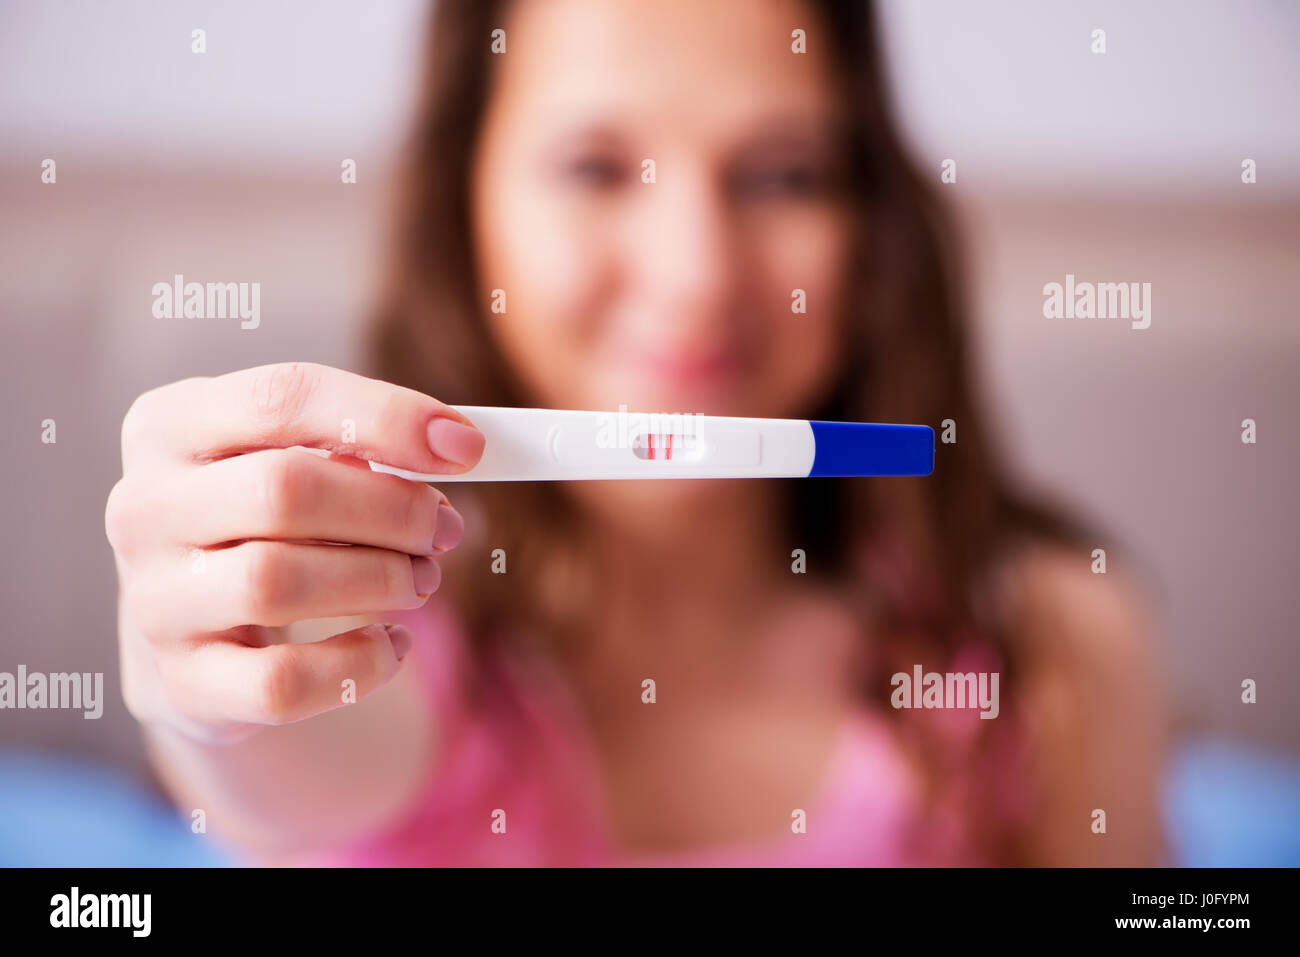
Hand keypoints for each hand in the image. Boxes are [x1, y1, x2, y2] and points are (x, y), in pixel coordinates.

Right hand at [105, 362, 484, 743]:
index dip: (386, 418)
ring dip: (379, 580)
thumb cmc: (271, 520)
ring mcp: (154, 599)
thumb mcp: (300, 457)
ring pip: (275, 582)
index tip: (466, 448)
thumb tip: (458, 444)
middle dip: (391, 510)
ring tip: (421, 580)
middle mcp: (144, 507)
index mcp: (171, 424)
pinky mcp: (184, 682)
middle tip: (444, 528)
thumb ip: (366, 441)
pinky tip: (392, 646)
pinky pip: (280, 682)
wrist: (204, 625)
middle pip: (283, 491)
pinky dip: (357, 664)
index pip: (282, 397)